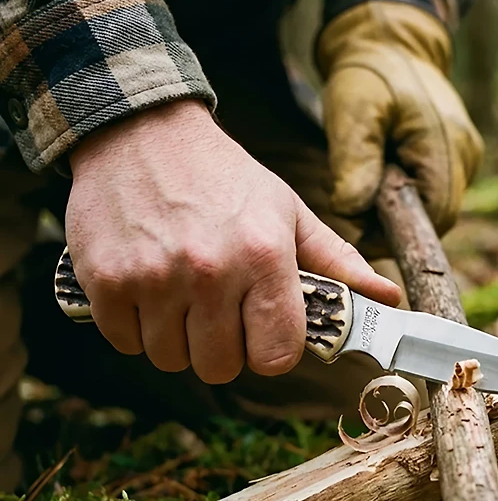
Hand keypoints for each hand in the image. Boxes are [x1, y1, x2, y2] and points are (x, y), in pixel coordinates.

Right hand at [65, 100, 400, 383]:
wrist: (141, 133)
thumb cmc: (225, 178)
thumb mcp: (290, 212)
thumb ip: (339, 263)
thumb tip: (389, 299)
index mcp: (264, 256)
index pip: (276, 356)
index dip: (272, 352)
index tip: (263, 334)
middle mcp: (210, 271)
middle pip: (220, 367)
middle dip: (224, 348)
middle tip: (219, 310)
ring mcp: (153, 278)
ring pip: (171, 360)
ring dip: (178, 339)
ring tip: (182, 295)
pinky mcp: (105, 281)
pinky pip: (126, 343)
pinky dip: (136, 328)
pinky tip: (148, 289)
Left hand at [317, 1, 483, 233]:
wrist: (390, 44)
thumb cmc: (370, 74)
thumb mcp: (353, 111)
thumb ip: (354, 161)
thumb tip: (352, 210)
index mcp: (446, 144)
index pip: (436, 216)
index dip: (401, 235)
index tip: (363, 235)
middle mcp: (465, 155)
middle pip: (438, 218)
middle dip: (397, 224)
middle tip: (357, 211)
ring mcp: (464, 157)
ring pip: (434, 208)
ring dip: (399, 210)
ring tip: (365, 186)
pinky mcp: (455, 158)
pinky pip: (432, 193)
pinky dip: (405, 196)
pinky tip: (381, 178)